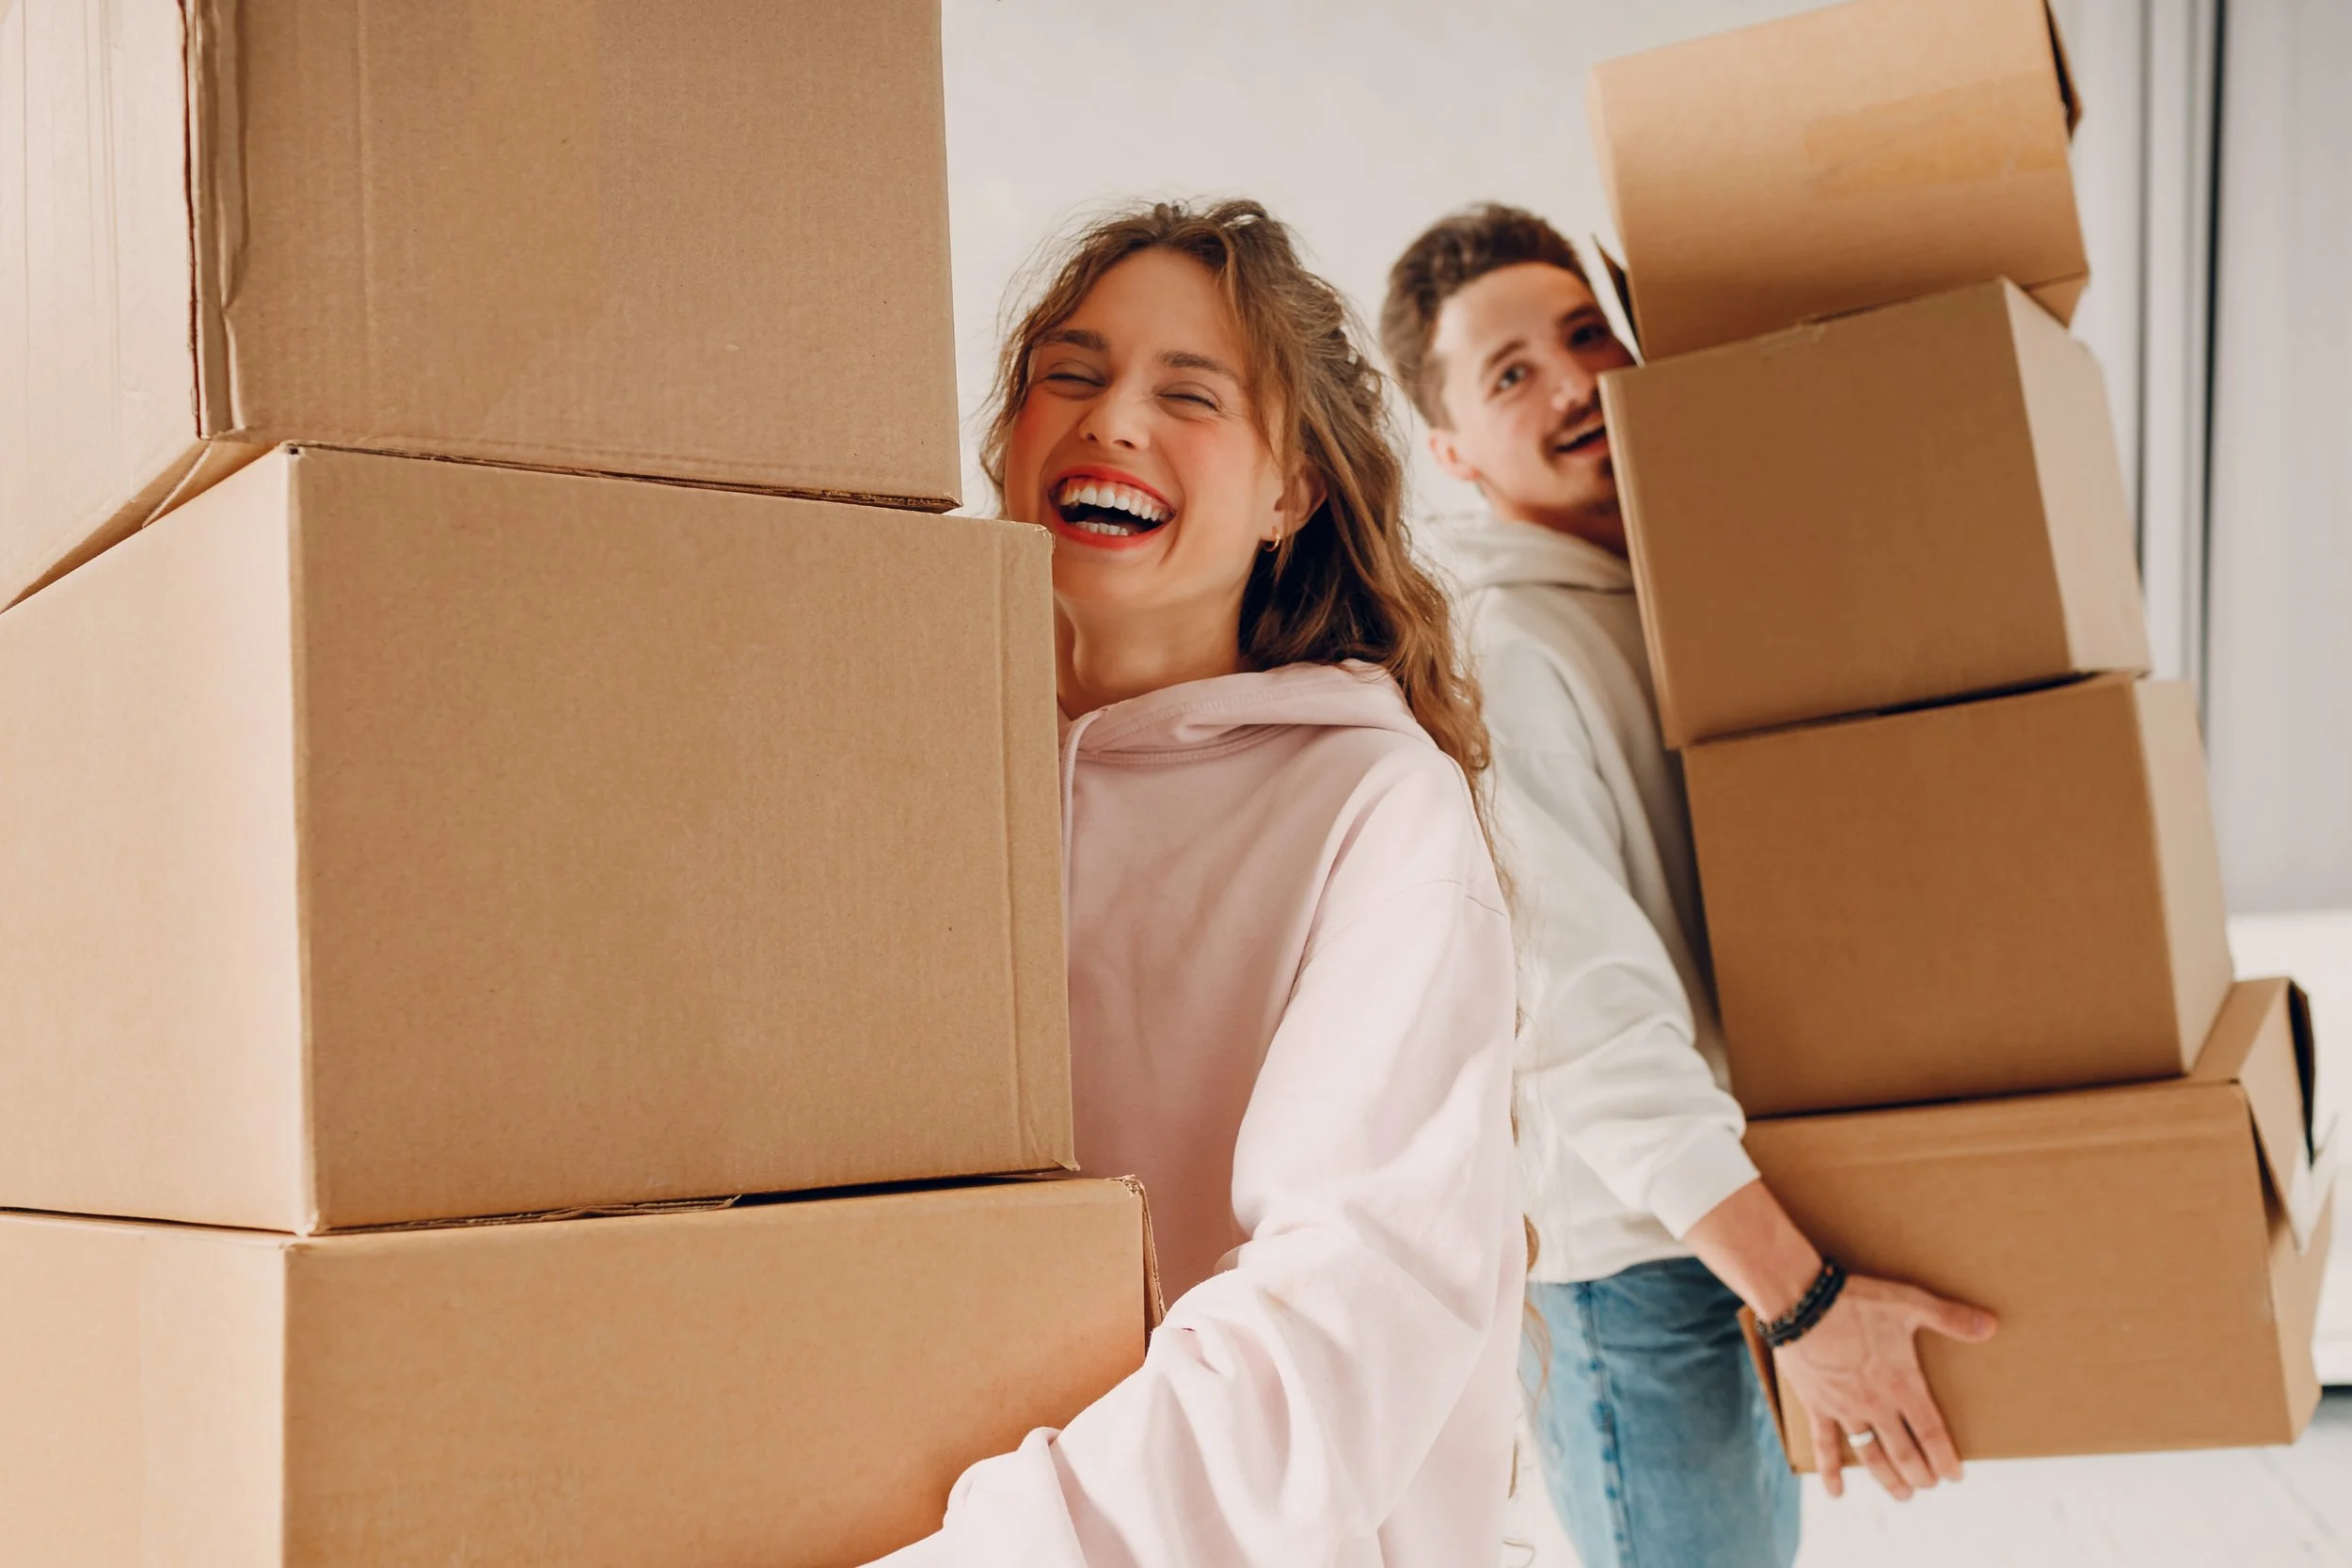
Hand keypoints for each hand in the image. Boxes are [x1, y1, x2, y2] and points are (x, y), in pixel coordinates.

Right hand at [1777, 1275, 1995, 1500]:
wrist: (1801, 1300)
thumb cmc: (1857, 1300)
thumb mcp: (1909, 1302)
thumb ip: (1950, 1318)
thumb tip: (1991, 1326)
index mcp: (1902, 1384)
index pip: (1932, 1434)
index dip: (1945, 1459)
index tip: (1955, 1476)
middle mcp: (1876, 1405)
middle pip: (1904, 1452)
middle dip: (1920, 1474)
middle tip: (1929, 1486)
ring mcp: (1845, 1409)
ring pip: (1871, 1455)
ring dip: (1888, 1479)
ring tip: (1902, 1496)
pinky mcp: (1817, 1405)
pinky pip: (1824, 1445)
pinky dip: (1830, 1471)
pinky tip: (1836, 1493)